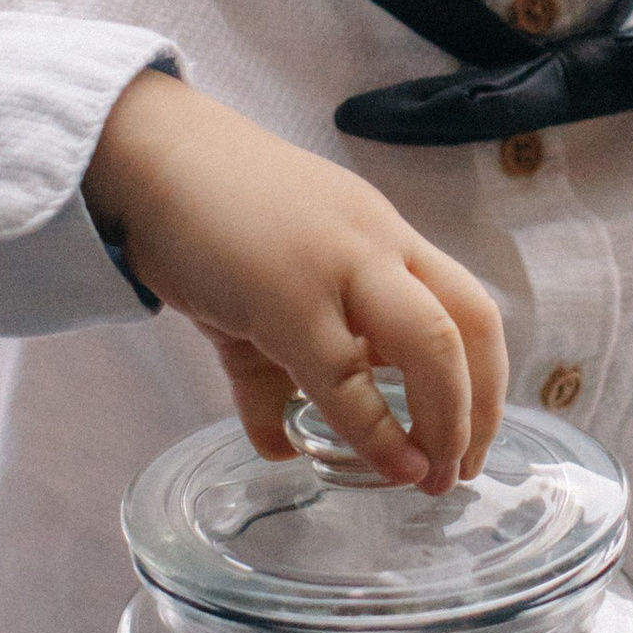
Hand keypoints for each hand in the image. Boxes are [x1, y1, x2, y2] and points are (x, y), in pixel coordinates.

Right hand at [88, 69, 506, 491]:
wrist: (146, 156)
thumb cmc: (206, 219)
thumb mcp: (261, 299)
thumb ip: (276, 377)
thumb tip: (283, 448)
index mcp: (385, 237)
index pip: (468, 307)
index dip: (486, 380)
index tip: (473, 439)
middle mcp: (377, 245)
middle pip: (469, 323)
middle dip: (481, 405)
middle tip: (462, 468)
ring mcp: (338, 266)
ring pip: (431, 343)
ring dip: (446, 420)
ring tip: (431, 476)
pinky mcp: (285, 297)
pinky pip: (344, 377)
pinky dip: (375, 430)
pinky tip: (389, 464)